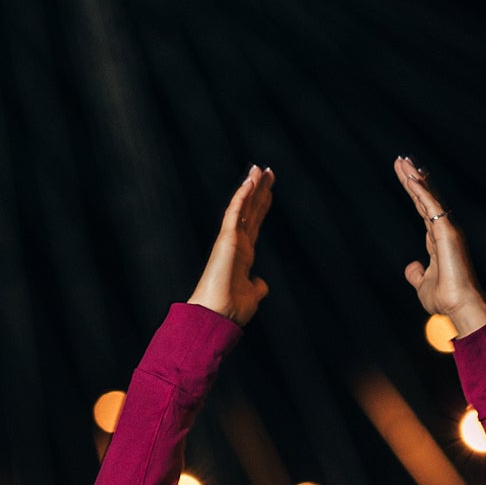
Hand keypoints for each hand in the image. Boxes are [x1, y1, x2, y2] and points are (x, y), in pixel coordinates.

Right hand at [189, 165, 273, 324]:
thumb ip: (257, 286)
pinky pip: (235, 213)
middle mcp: (237, 244)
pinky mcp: (226, 239)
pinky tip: (250, 180)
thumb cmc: (230, 310)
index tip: (269, 190)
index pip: (254, 223)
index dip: (261, 205)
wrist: (216, 316)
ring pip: (243, 207)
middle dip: (260, 190)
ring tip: (261, 168)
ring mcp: (231, 240)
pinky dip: (242, 196)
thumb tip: (261, 282)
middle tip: (268, 171)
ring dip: (252, 186)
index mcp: (243, 255)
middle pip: (251, 211)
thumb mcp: (252, 296)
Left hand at [393, 156, 485, 335]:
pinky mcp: (448, 233)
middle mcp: (444, 231)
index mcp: (438, 240)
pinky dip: (422, 192)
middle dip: (414, 178)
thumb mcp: (422, 285)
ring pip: (429, 198)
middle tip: (401, 159)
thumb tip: (411, 267)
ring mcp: (447, 230)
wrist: (460, 308)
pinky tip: (411, 178)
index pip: (423, 209)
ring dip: (415, 179)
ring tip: (403, 161)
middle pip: (425, 198)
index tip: (405, 174)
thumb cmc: (445, 299)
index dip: (414, 192)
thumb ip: (416, 274)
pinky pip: (432, 207)